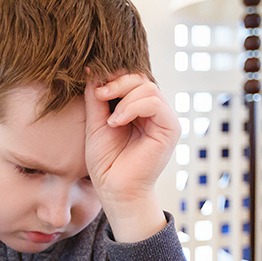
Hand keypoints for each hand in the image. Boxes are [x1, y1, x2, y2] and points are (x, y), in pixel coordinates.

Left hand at [84, 72, 178, 241]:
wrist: (114, 190)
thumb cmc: (106, 162)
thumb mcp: (96, 123)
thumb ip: (96, 98)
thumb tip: (91, 69)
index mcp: (137, 109)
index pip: (131, 80)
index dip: (113, 78)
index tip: (94, 88)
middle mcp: (153, 112)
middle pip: (141, 78)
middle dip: (118, 82)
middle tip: (100, 95)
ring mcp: (163, 119)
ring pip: (148, 87)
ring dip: (124, 97)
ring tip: (110, 119)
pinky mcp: (170, 128)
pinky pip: (155, 103)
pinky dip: (133, 107)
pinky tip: (117, 122)